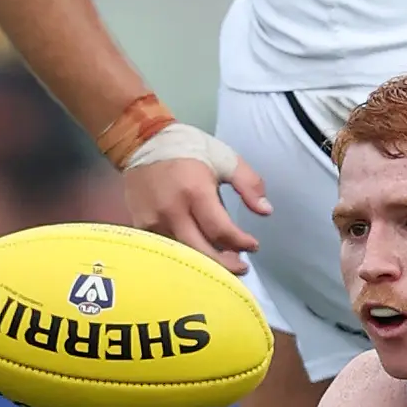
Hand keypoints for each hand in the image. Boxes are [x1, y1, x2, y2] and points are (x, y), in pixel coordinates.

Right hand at [120, 154, 269, 274]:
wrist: (141, 140)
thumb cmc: (188, 148)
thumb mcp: (225, 158)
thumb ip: (249, 184)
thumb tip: (265, 210)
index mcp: (195, 192)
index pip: (221, 231)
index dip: (241, 243)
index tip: (253, 245)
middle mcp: (172, 211)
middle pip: (201, 252)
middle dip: (226, 264)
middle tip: (241, 266)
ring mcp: (152, 220)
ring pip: (182, 255)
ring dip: (206, 263)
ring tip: (223, 262)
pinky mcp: (140, 225)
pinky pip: (165, 250)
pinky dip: (184, 257)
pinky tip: (198, 256)